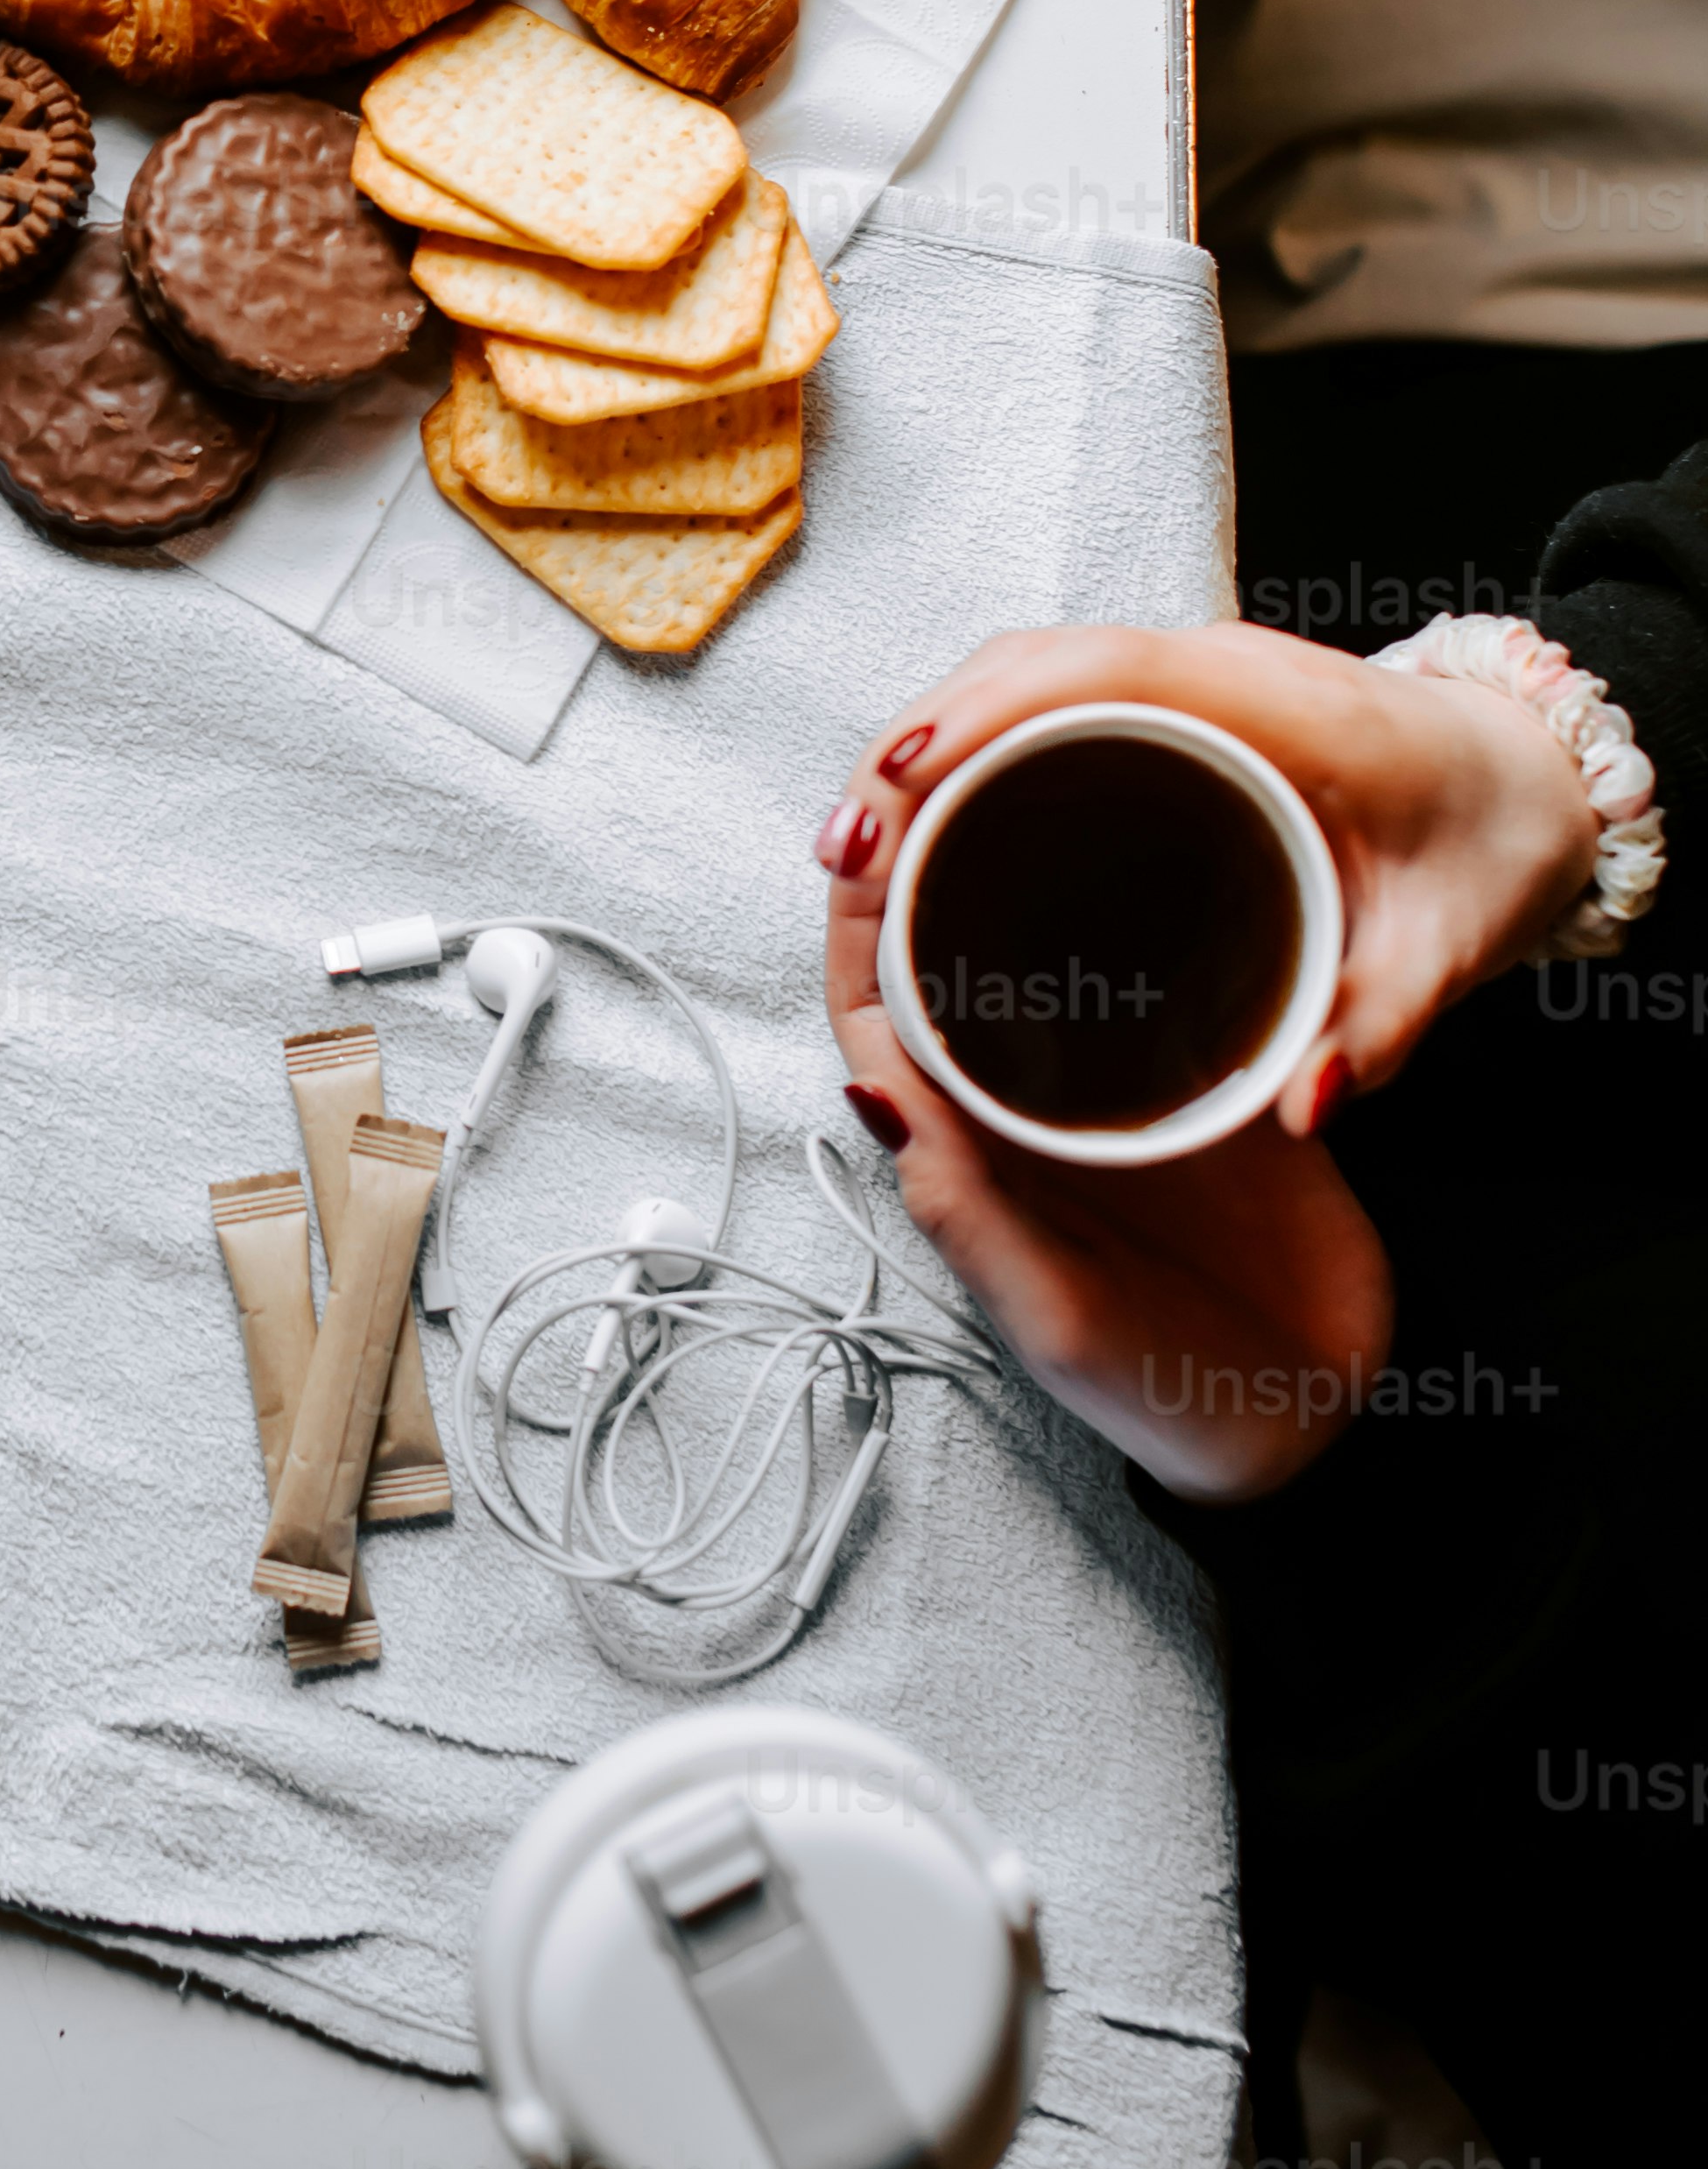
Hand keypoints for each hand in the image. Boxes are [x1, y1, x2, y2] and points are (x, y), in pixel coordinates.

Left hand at [813, 624, 1594, 1496]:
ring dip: (1016, 859)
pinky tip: (1150, 828)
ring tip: (1027, 761)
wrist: (1311, 1414)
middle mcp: (1018, 1107)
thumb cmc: (1166, 1390)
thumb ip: (974, 1218)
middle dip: (928, 858)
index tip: (861, 823)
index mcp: (967, 1153)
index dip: (858, 917)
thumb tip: (875, 1094)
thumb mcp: (1058, 1314)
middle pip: (943, 955)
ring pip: (1032, 945)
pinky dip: (1128, 894)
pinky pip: (1143, 963)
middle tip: (942, 754)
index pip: (879, 1010)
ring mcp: (1102, 1086)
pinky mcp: (1194, 1073)